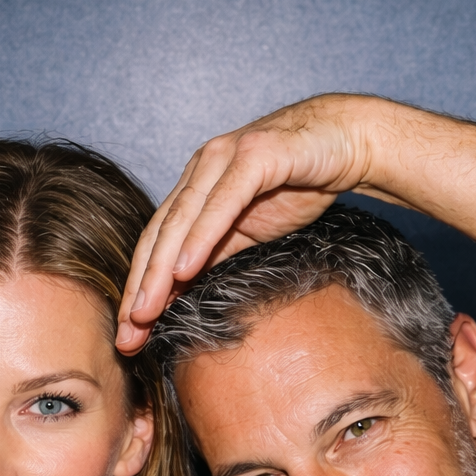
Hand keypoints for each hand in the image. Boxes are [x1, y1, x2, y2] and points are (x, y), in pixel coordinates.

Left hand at [116, 93, 372, 351]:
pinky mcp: (255, 154)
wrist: (347, 141)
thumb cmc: (299, 184)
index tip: (129, 335)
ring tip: (145, 311)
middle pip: (159, 235)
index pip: (156, 244)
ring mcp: (224, 158)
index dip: (139, 289)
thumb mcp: (250, 232)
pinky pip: (222, 201)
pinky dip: (201, 235)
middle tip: (127, 335)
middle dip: (139, 288)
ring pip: (182, 219)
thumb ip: (214, 255)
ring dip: (160, 268)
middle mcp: (201, 169)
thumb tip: (179, 294)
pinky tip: (185, 268)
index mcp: (195, 188)